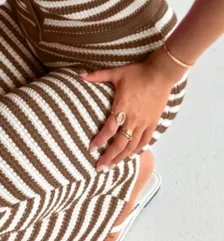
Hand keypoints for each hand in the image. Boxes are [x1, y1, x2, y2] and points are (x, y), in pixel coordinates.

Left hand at [81, 51, 186, 170]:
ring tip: (112, 166)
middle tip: (100, 167)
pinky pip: (145, 140)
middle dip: (109, 157)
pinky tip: (131, 155)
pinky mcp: (153, 122)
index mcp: (122, 108)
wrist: (161, 74)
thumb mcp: (116, 73)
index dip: (100, 141)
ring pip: (132, 145)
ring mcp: (144, 122)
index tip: (91, 149)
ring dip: (121, 157)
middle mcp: (133, 119)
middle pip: (120, 143)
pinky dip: (137, 149)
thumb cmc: (137, 73)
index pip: (109, 130)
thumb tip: (80, 74)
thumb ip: (97, 76)